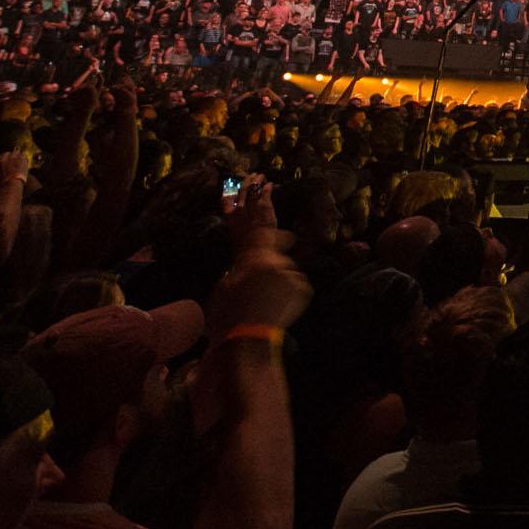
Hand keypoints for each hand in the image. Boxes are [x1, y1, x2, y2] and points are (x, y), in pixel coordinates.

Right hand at [209, 209, 310, 340]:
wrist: (246, 342)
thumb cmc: (227, 314)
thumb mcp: (225, 283)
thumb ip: (241, 262)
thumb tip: (248, 256)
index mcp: (255, 258)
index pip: (260, 224)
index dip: (261, 204)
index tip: (265, 186)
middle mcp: (277, 262)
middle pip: (277, 238)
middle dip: (273, 229)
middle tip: (268, 217)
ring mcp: (293, 275)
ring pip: (285, 267)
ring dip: (276, 276)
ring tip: (263, 298)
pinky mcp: (303, 289)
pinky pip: (294, 282)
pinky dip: (286, 289)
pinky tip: (274, 305)